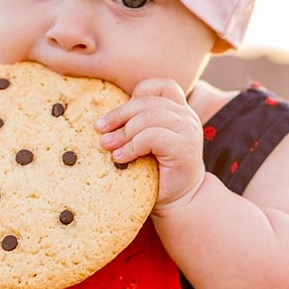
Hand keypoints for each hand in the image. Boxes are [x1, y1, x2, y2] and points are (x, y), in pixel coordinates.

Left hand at [97, 78, 204, 212]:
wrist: (181, 202)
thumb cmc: (159, 173)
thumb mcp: (147, 142)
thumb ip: (137, 124)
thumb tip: (103, 119)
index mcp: (180, 111)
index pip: (161, 86)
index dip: (138, 93)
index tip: (119, 115)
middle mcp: (187, 117)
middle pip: (148, 102)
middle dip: (119, 115)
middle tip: (100, 129)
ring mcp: (188, 131)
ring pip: (148, 118)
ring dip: (122, 132)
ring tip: (106, 145)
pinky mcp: (184, 148)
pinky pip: (151, 137)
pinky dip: (131, 146)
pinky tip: (120, 157)